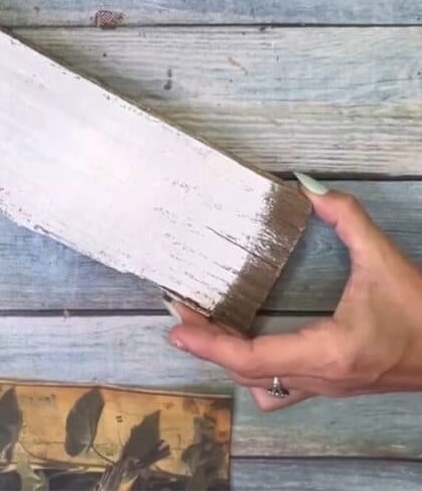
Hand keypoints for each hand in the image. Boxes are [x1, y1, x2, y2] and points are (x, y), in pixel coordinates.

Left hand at [167, 182, 421, 409]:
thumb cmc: (420, 310)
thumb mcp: (383, 258)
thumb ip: (346, 217)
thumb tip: (308, 186)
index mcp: (326, 351)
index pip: (252, 356)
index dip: (209, 343)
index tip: (176, 327)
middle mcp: (319, 378)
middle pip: (247, 371)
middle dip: (208, 344)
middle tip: (180, 312)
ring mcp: (325, 387)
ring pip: (261, 383)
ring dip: (229, 359)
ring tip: (206, 326)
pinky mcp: (332, 384)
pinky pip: (282, 388)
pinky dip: (256, 371)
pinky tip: (248, 346)